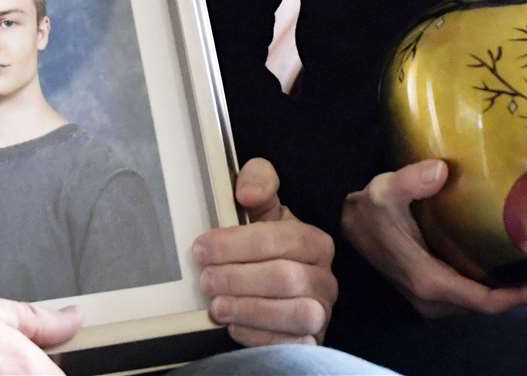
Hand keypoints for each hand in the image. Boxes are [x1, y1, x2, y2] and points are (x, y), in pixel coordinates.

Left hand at [191, 157, 338, 345]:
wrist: (272, 291)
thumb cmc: (262, 247)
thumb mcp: (260, 209)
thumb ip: (257, 181)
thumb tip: (247, 192)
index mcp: (315, 241)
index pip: (281, 239)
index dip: (237, 244)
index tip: (201, 248)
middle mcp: (325, 278)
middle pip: (286, 278)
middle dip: (238, 279)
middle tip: (205, 279)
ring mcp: (321, 313)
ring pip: (295, 313)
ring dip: (249, 309)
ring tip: (215, 306)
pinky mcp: (310, 342)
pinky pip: (291, 344)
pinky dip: (259, 335)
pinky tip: (233, 326)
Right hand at [341, 159, 526, 318]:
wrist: (349, 226)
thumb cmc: (368, 210)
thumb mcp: (383, 189)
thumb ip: (410, 180)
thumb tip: (441, 170)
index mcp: (431, 282)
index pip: (490, 302)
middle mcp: (437, 300)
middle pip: (497, 310)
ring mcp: (437, 299)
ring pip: (490, 307)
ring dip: (524, 297)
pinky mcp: (439, 290)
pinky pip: (481, 297)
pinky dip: (509, 290)